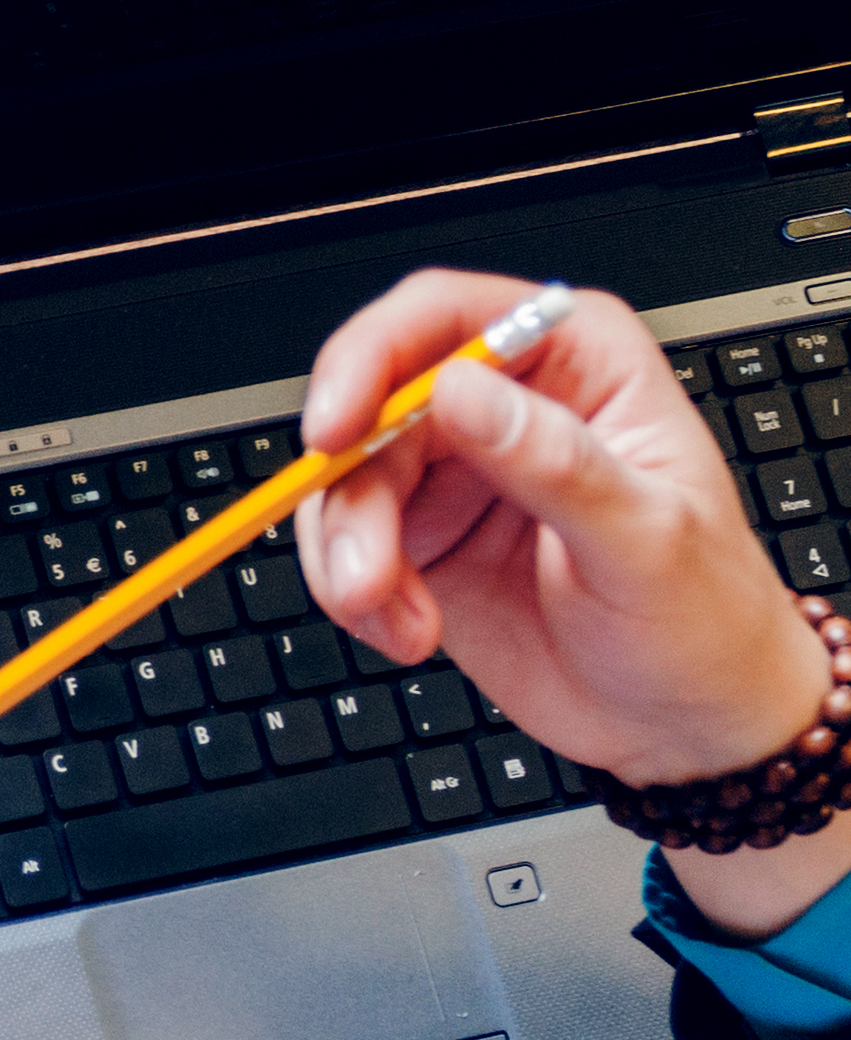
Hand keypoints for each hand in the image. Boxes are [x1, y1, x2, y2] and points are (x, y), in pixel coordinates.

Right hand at [295, 271, 820, 785]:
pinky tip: (409, 631)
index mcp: (573, 365)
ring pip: (345, 483)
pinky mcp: (417, 540)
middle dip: (354, 498)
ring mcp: (453, 475)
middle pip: (372, 410)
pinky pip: (342, 546)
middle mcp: (501, 407)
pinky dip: (356, 596)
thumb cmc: (703, 615)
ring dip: (348, 557)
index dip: (371, 358)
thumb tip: (461, 393)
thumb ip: (554, 462)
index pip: (445, 318)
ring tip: (397, 618)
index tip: (336, 428)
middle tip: (366, 575)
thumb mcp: (645, 540)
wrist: (684, 721)